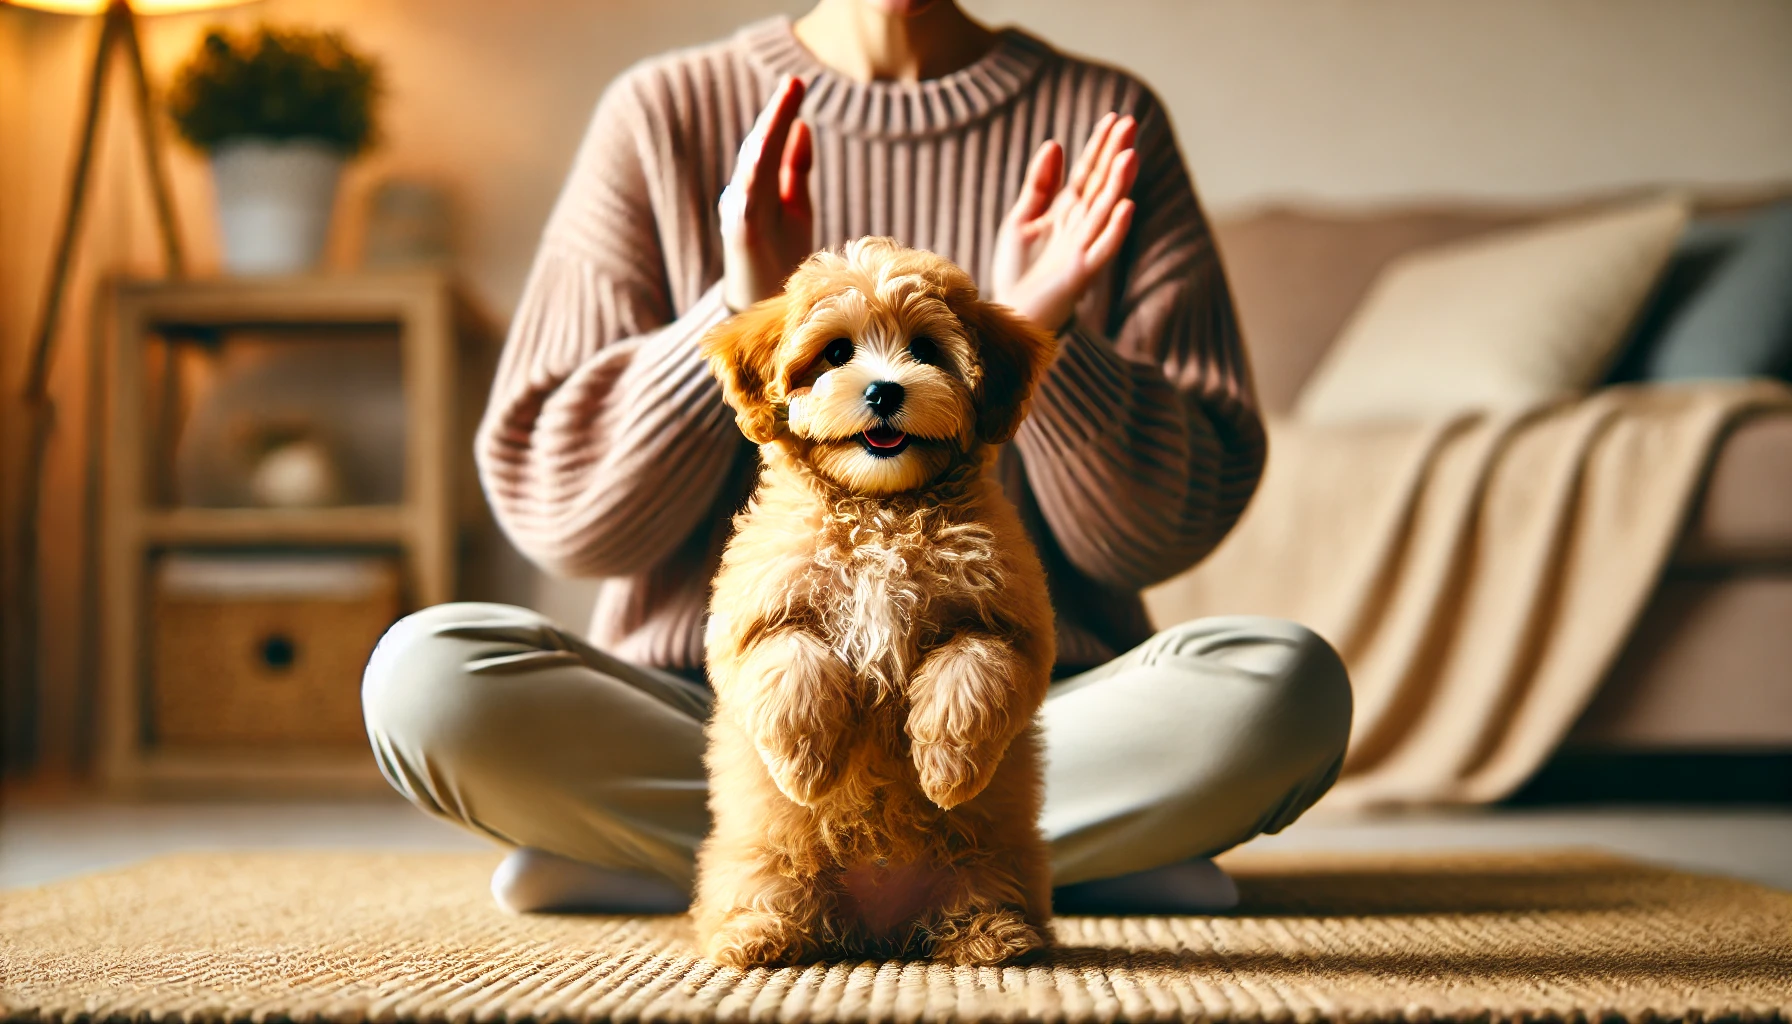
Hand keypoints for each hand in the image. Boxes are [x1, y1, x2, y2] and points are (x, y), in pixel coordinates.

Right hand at [719, 76, 814, 311]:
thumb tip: (803, 126)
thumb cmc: (780, 261)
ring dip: (769, 130)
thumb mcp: (794, 209)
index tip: (798, 83)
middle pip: (757, 146)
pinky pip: (749, 192)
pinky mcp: (742, 231)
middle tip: (795, 82)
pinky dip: (757, 165)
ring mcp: (739, 213)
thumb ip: (794, 170)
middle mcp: (741, 196)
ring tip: (786, 101)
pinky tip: (768, 142)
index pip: (767, 143)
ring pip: (752, 163)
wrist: (764, 314)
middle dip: (776, 113)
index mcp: (755, 189)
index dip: (781, 113)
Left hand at [990, 112, 1138, 332]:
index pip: (1088, 172)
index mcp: (1067, 213)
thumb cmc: (1017, 273)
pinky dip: (1115, 229)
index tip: (1114, 117)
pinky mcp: (1081, 275)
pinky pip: (1102, 249)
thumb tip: (1055, 144)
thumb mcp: (1021, 220)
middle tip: (1131, 122)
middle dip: (1115, 154)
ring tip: (1130, 155)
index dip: (1099, 145)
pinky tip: (1126, 206)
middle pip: (1102, 184)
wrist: (1009, 316)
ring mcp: (1083, 250)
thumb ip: (1038, 185)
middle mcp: (1080, 227)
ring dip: (1119, 184)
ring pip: (1106, 211)